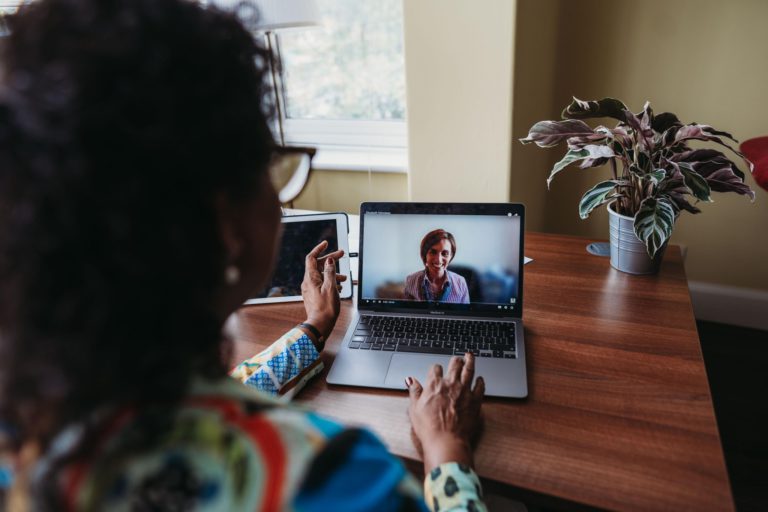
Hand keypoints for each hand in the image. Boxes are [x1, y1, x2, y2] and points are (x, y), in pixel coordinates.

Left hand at [301, 240, 345, 347]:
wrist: (320, 325)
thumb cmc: (326, 309)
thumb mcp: (331, 287)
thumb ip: (330, 272)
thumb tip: (330, 260)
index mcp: (310, 278)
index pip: (312, 258)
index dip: (319, 249)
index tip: (327, 243)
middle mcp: (308, 282)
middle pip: (319, 265)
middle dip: (330, 260)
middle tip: (342, 255)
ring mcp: (310, 289)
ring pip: (321, 275)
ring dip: (333, 273)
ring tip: (344, 278)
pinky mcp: (313, 296)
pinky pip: (322, 284)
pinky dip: (331, 282)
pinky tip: (339, 288)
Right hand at [406, 353, 484, 471]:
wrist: (446, 440)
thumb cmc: (429, 428)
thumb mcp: (414, 409)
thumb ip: (414, 392)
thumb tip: (411, 380)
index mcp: (435, 385)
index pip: (436, 368)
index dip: (436, 368)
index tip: (436, 370)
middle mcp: (451, 384)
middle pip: (455, 365)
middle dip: (456, 360)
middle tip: (458, 358)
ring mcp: (464, 391)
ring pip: (469, 370)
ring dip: (470, 361)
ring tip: (470, 356)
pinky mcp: (475, 401)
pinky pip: (480, 387)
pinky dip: (480, 381)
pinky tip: (480, 379)